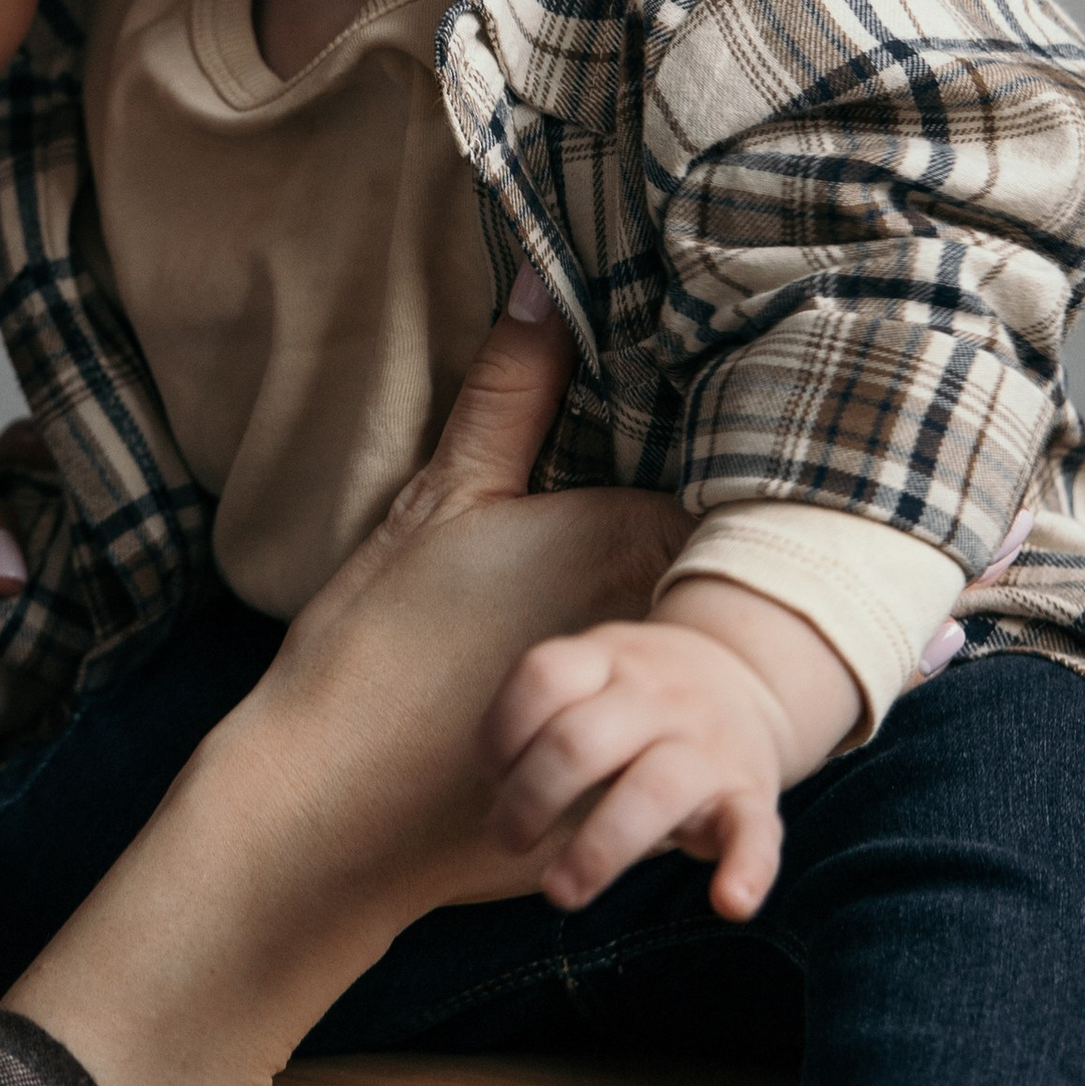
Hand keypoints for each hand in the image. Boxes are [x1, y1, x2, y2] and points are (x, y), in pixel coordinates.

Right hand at [8, 289, 684, 1085]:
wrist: (330, 810)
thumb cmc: (374, 646)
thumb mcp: (439, 500)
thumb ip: (510, 390)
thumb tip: (545, 275)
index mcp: (631, 535)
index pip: (729, 478)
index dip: (730, 461)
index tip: (745, 428)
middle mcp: (667, 623)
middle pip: (735, 569)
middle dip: (734, 554)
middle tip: (754, 539)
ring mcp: (664, 720)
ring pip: (721, 663)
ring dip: (721, 650)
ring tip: (750, 627)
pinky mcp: (650, 804)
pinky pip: (702, 752)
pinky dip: (697, 734)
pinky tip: (678, 722)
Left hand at [483, 574, 861, 920]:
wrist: (748, 677)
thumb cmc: (639, 697)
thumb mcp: (593, 672)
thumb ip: (544, 716)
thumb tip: (497, 797)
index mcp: (609, 659)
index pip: (543, 677)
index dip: (501, 732)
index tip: (491, 774)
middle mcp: (659, 697)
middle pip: (579, 742)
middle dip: (528, 800)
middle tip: (507, 839)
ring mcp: (708, 746)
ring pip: (652, 793)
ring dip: (597, 850)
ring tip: (561, 892)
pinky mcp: (751, 795)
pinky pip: (755, 832)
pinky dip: (747, 870)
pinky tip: (729, 904)